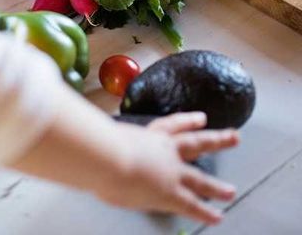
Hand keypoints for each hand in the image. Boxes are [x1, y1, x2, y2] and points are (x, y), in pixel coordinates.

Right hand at [110, 112, 238, 223]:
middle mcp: (165, 151)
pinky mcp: (171, 194)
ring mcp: (171, 173)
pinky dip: (205, 212)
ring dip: (216, 187)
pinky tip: (218, 217)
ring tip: (230, 191)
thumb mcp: (107, 140)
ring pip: (199, 179)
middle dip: (216, 140)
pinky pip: (192, 205)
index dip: (187, 121)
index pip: (172, 125)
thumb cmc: (100, 146)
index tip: (202, 118)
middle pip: (196, 143)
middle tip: (235, 136)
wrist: (108, 158)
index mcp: (149, 135)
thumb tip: (101, 151)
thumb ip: (110, 146)